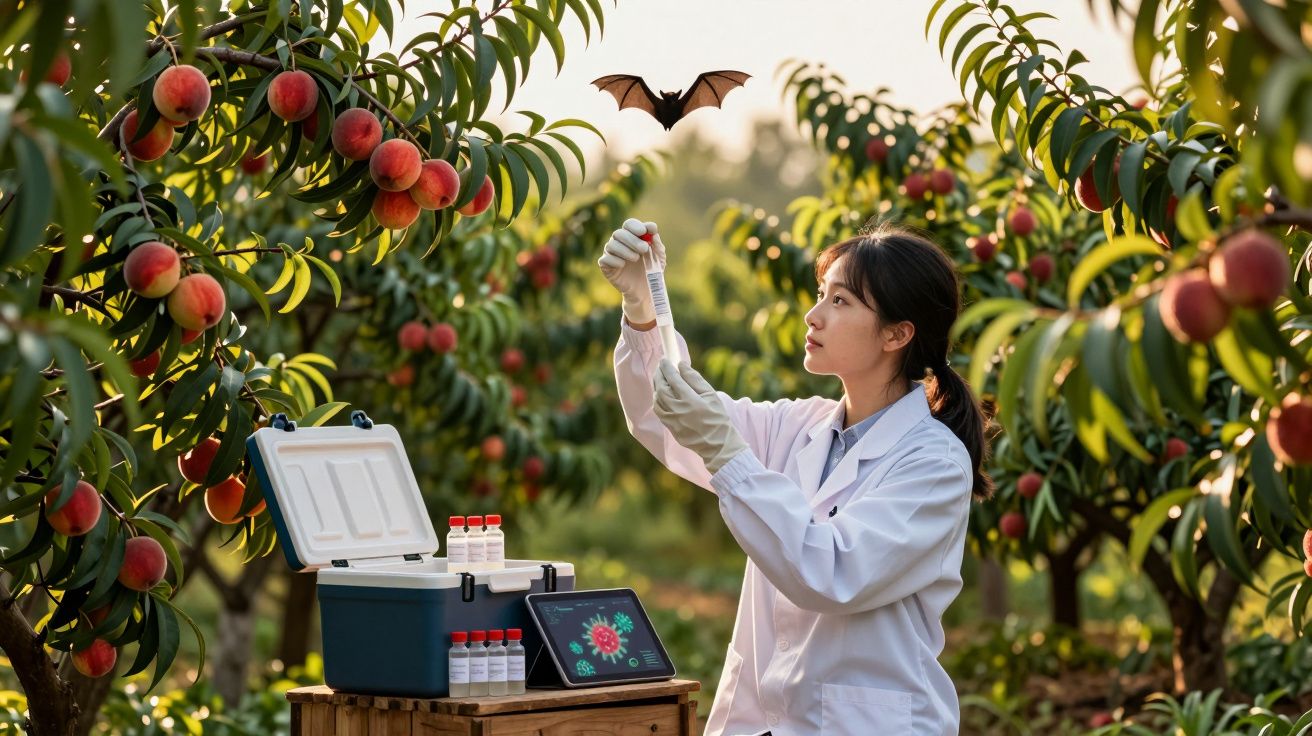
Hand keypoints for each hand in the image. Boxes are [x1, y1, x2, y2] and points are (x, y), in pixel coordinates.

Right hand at [598, 218, 665, 324]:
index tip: (644, 232)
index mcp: (632, 236)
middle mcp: (619, 242)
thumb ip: (656, 243)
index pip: (629, 224)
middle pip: (619, 233)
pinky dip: (614, 260)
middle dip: (632, 240)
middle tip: (644, 249)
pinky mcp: (606, 266)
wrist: (646, 289)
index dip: (635, 226)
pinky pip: (605, 259)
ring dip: (624, 250)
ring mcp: (611, 254)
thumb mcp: (659, 256)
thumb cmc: (652, 269)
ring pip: (611, 245)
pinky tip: (623, 265)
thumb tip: (652, 230)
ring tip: (636, 258)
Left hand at [652, 358, 748, 474]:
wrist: (717, 444)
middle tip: (660, 366)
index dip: (667, 368)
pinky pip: (659, 411)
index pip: (673, 379)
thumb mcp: (711, 396)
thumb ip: (695, 379)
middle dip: (659, 375)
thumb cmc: (718, 418)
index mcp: (690, 400)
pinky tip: (661, 395)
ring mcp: (672, 420)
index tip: (665, 360)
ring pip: (657, 399)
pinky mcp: (671, 428)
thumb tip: (682, 365)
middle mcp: (678, 410)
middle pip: (661, 388)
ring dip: (657, 387)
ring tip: (660, 378)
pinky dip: (657, 400)